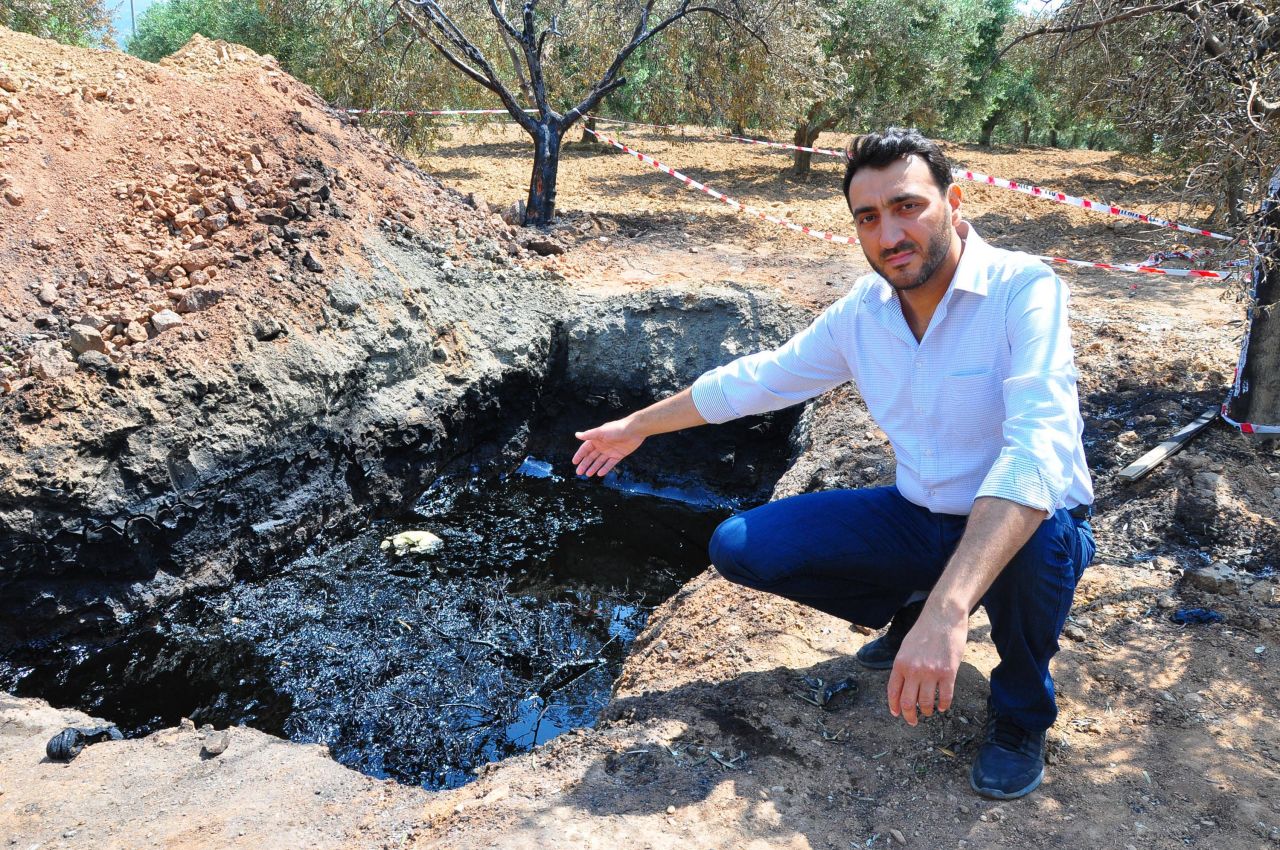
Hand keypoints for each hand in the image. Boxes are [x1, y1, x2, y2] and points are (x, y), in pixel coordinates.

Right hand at [573, 418, 644, 476]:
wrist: (634, 430)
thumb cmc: (617, 429)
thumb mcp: (601, 432)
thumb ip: (589, 434)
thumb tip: (576, 435)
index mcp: (597, 439)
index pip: (585, 448)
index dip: (580, 455)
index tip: (574, 462)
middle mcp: (602, 445)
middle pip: (591, 457)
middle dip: (585, 464)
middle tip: (579, 473)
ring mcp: (610, 451)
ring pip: (599, 461)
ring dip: (593, 468)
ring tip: (588, 475)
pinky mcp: (618, 455)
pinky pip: (610, 464)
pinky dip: (605, 469)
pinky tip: (599, 474)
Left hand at [887, 607, 967, 725]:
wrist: (943, 617)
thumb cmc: (925, 630)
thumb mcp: (906, 647)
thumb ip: (904, 665)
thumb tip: (904, 684)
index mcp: (900, 663)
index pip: (893, 691)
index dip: (894, 706)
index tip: (897, 713)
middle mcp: (914, 670)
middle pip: (908, 701)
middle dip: (909, 715)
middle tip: (912, 721)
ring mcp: (931, 672)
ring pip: (926, 702)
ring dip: (926, 711)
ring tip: (928, 711)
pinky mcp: (948, 673)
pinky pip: (945, 696)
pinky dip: (943, 705)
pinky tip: (942, 707)